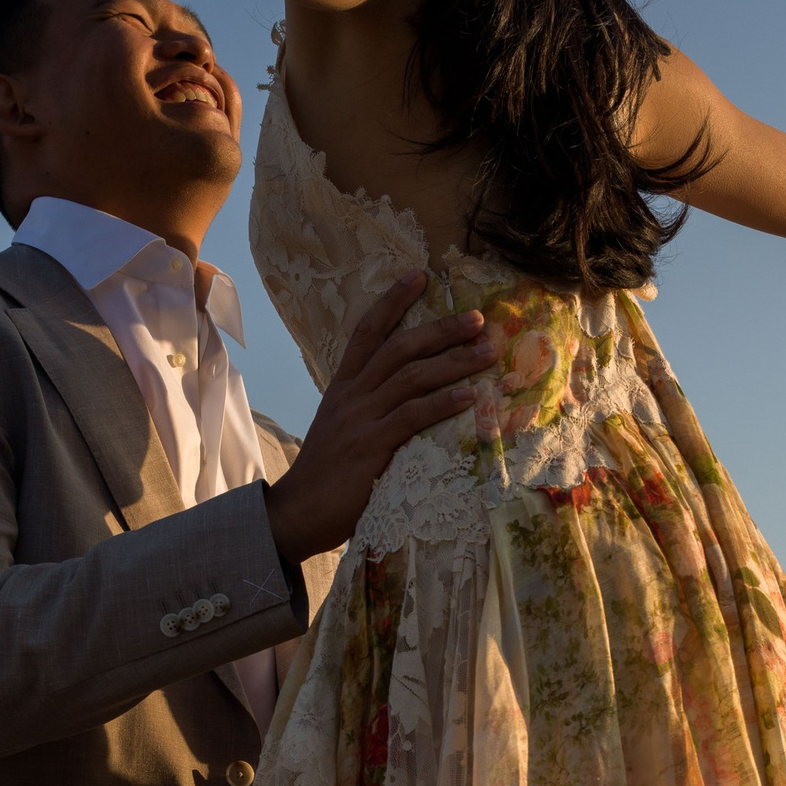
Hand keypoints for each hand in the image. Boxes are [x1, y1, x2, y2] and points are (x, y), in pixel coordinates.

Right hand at [266, 276, 495, 568]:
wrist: (299, 511)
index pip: (366, 331)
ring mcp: (361, 419)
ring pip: (411, 376)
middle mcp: (352, 395)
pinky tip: (471, 396)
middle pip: (399, 347)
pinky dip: (444, 403)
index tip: (419, 275)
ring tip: (487, 351)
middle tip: (477, 318)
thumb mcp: (341, 427)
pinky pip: (413, 416)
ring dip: (454, 361)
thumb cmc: (327, 474)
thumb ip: (368, 406)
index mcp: (343, 386)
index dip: (392, 300)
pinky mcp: (371, 447)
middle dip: (440, 328)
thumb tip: (404, 394)